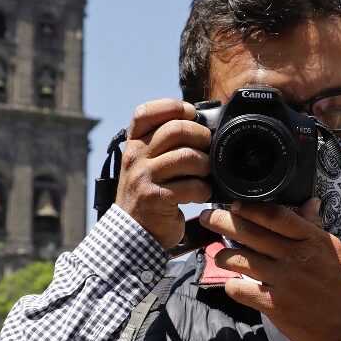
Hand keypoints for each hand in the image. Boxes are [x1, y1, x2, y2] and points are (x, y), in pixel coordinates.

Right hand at [115, 99, 211, 248]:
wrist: (132, 233)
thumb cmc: (147, 193)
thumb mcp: (144, 163)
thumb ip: (161, 143)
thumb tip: (197, 124)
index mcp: (133, 144)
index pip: (145, 112)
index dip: (172, 107)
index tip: (191, 113)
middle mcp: (135, 157)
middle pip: (175, 130)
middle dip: (200, 136)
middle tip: (208, 146)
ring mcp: (144, 178)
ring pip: (187, 156)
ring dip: (205, 165)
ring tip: (204, 173)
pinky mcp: (156, 198)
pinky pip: (191, 185)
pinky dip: (203, 190)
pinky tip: (200, 194)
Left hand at [198, 198, 340, 340]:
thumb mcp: (333, 250)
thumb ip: (314, 227)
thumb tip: (310, 202)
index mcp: (311, 240)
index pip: (275, 216)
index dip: (251, 208)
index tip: (233, 204)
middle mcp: (296, 257)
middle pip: (251, 233)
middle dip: (222, 221)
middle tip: (207, 217)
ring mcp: (284, 281)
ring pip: (240, 260)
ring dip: (224, 255)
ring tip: (221, 255)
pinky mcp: (275, 305)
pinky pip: (241, 290)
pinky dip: (231, 285)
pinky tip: (232, 283)